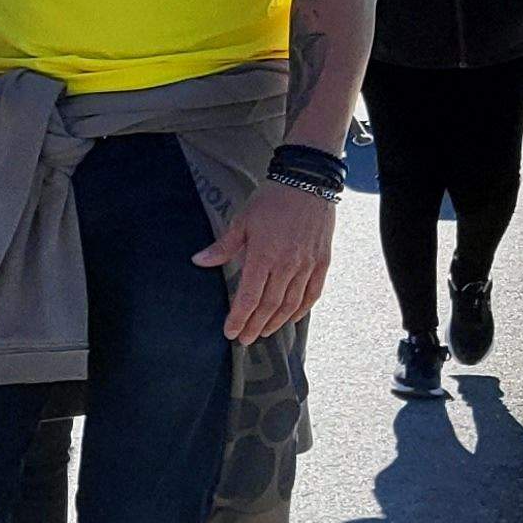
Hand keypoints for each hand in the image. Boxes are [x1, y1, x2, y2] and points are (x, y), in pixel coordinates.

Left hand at [192, 180, 333, 340]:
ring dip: (277, 322)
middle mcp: (287, 265)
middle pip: (270, 306)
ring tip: (264, 332)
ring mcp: (307, 265)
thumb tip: (200, 261)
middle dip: (255, 326)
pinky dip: (302, 309)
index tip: (231, 332)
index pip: (249, 297)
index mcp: (264, 255)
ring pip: (291, 304)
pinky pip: (313, 293)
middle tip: (245, 339)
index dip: (239, 318)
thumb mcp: (242, 221)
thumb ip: (223, 247)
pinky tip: (292, 318)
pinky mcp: (322, 262)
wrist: (307, 182)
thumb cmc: (272, 200)